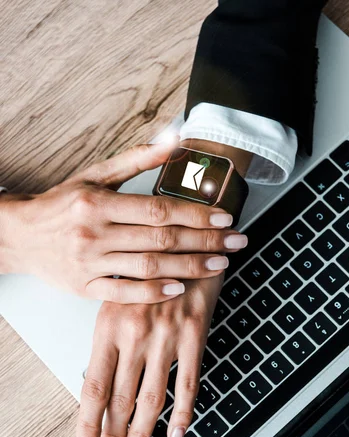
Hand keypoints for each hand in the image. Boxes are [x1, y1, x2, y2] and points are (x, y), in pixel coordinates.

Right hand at [0, 139, 246, 302]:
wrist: (19, 236)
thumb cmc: (61, 204)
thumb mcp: (94, 176)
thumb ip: (136, 160)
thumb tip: (175, 139)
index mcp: (98, 203)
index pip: (158, 209)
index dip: (195, 214)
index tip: (225, 218)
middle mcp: (95, 234)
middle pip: (160, 239)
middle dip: (204, 241)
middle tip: (236, 243)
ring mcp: (90, 264)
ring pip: (147, 267)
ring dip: (188, 267)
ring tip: (219, 265)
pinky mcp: (85, 287)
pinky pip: (123, 293)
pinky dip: (152, 293)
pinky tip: (179, 289)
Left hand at [76, 274, 223, 436]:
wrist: (188, 242)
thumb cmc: (150, 270)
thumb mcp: (119, 298)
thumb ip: (111, 338)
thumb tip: (101, 380)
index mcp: (108, 325)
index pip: (92, 385)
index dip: (88, 422)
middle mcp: (133, 334)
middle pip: (119, 398)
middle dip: (113, 433)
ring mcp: (165, 336)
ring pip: (151, 397)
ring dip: (142, 430)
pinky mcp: (193, 335)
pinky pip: (188, 383)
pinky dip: (183, 413)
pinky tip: (177, 433)